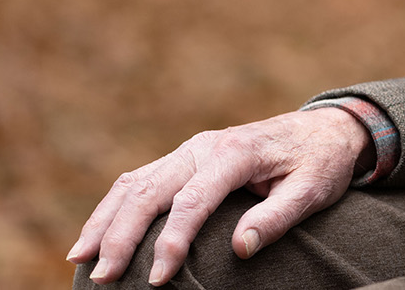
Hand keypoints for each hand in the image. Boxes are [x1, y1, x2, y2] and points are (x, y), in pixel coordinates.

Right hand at [68, 107, 369, 285]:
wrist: (324, 129)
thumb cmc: (320, 163)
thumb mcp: (313, 189)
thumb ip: (278, 217)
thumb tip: (241, 248)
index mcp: (235, 152)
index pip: (193, 201)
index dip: (171, 242)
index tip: (157, 279)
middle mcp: (204, 146)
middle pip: (150, 190)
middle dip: (121, 235)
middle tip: (102, 277)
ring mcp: (190, 149)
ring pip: (135, 182)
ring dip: (104, 219)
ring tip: (80, 258)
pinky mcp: (184, 158)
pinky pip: (139, 179)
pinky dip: (113, 205)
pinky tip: (96, 233)